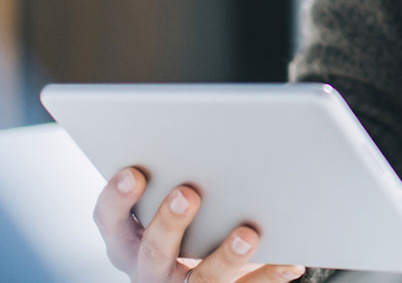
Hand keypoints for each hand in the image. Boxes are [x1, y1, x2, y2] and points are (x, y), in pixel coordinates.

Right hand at [93, 166, 307, 282]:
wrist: (198, 280)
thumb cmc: (183, 224)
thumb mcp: (164, 210)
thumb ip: (175, 178)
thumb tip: (209, 134)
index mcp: (128, 241)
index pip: (110, 220)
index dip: (117, 197)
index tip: (133, 172)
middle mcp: (149, 270)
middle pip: (153, 251)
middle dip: (169, 222)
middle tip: (188, 192)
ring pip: (202, 279)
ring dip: (226, 255)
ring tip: (248, 233)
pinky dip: (269, 274)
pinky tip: (291, 260)